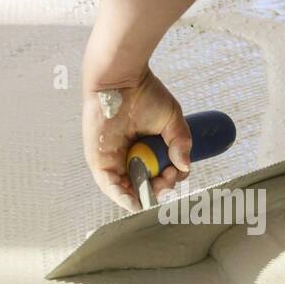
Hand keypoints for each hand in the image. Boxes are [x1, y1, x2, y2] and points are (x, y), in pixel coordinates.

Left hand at [81, 68, 192, 211]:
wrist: (121, 79)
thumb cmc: (144, 93)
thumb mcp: (171, 120)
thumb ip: (180, 143)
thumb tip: (185, 166)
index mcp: (145, 149)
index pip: (159, 174)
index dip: (170, 178)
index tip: (176, 170)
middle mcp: (129, 158)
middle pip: (144, 186)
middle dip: (159, 188)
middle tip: (167, 178)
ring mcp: (113, 161)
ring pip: (128, 190)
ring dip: (143, 195)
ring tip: (155, 190)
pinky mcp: (99, 161)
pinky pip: (110, 186)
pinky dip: (122, 197)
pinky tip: (134, 203)